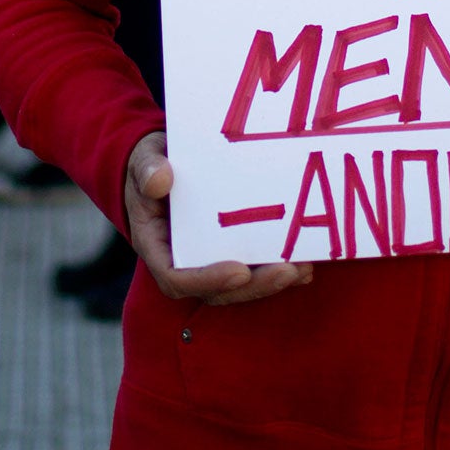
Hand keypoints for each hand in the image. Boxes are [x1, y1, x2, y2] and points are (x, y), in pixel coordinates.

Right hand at [124, 131, 312, 305]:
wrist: (164, 162)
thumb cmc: (152, 163)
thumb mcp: (144, 160)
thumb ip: (148, 169)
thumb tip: (160, 179)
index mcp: (156, 247)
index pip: (177, 278)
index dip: (209, 281)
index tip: (240, 272)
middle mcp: (183, 261)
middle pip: (217, 290)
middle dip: (254, 286)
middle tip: (287, 272)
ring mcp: (209, 259)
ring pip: (240, 285)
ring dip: (272, 282)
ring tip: (302, 269)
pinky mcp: (231, 251)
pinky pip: (254, 270)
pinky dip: (279, 271)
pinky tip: (306, 265)